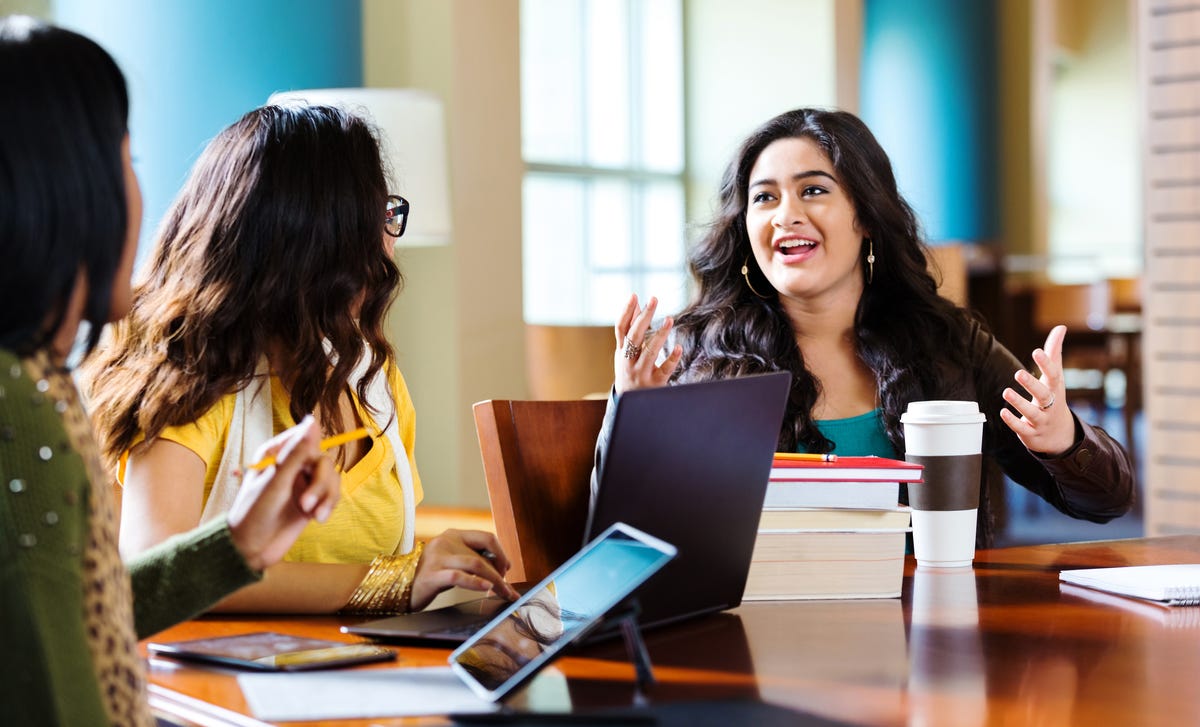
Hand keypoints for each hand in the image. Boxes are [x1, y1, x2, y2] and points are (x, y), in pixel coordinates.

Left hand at [226, 416, 339, 570]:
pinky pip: (332, 494)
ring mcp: (302, 484)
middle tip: (307, 505)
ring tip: (315, 515)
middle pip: (322, 461)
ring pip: (331, 478)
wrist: (251, 549)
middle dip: (320, 483)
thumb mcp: (276, 481)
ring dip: (326, 496)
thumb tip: (312, 421)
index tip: (309, 469)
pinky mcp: (312, 501)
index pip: (305, 438)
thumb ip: (296, 452)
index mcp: (276, 453)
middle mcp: (291, 465)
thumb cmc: (254, 513)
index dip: (312, 450)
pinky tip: (319, 518)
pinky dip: (329, 505)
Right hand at [409, 529, 520, 610]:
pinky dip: (476, 582)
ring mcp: (438, 557)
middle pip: (483, 555)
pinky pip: (458, 576)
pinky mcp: (431, 574)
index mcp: (453, 534)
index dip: (501, 553)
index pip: (486, 537)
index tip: (507, 569)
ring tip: (503, 593)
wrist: (402, 588)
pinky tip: (486, 588)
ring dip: (495, 580)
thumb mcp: (453, 561)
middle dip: (500, 573)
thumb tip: (502, 568)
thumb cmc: (433, 577)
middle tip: (508, 590)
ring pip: (476, 564)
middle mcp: (446, 541)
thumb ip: (473, 559)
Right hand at [614, 293, 681, 393]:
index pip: (621, 328)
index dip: (626, 312)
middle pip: (634, 336)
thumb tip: (635, 303)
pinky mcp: (654, 384)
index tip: (634, 295)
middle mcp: (628, 361)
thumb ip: (632, 330)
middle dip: (643, 317)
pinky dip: (671, 359)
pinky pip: (663, 370)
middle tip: (653, 299)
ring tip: (670, 319)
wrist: (630, 407)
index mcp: (621, 351)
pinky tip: (678, 348)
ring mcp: (640, 373)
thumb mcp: (627, 352)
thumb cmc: (631, 372)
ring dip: (659, 335)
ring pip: (649, 352)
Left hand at [999, 325, 1076, 455]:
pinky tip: (1002, 412)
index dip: (1047, 364)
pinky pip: (1022, 428)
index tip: (1037, 351)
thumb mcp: (1055, 377)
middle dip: (1032, 384)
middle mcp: (1050, 405)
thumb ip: (1054, 352)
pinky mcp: (1031, 433)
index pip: (1054, 375)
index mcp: (1055, 389)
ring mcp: (1042, 420)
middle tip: (1018, 373)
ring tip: (1006, 391)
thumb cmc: (1053, 398)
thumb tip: (1061, 327)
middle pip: (1044, 395)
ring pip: (1032, 413)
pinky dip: (1013, 421)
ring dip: (1019, 403)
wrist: (1060, 434)